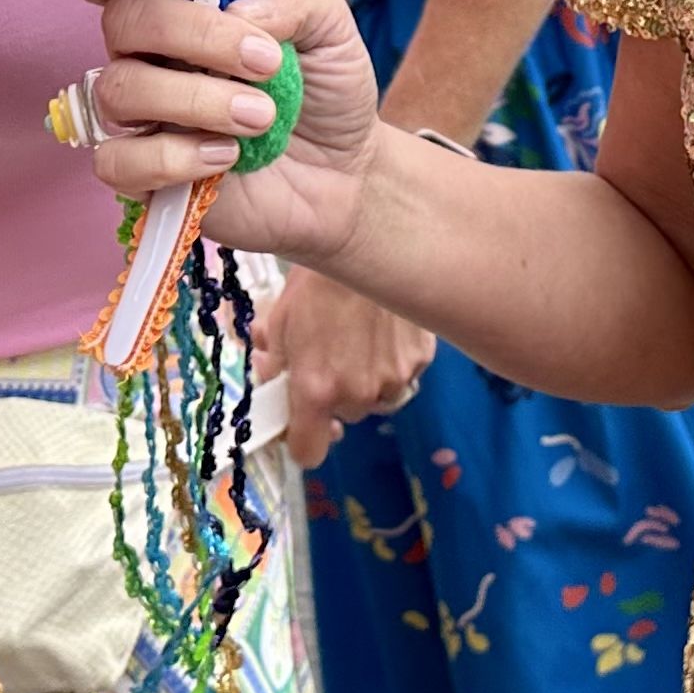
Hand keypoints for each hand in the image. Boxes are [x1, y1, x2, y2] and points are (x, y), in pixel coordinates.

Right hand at [86, 0, 381, 266]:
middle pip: (124, 24)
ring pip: (117, 93)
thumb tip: (237, 9)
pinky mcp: (143, 176)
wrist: (344, 174)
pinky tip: (223, 158)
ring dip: (194, 100)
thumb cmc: (327, 95)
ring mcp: (144, 118)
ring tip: (260, 119)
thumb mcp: (330, 33)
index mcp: (188, 15)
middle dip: (195, 38)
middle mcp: (153, 59)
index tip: (245, 23)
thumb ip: (292, 4)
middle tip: (264, 67)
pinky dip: (170, 158)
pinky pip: (117, 162)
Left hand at [258, 265, 436, 466]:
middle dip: (334, 395)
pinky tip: (383, 327)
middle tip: (329, 358)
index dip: (302, 441)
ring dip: (366, 379)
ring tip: (359, 338)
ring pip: (377, 396)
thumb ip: (273, 364)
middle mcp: (358, 393)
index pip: (308, 452)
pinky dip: (393, 359)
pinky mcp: (421, 357)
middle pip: (344, 417)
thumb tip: (272, 379)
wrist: (367, 239)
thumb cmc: (315, 279)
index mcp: (316, 389)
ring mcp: (395, 377)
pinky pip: (404, 373)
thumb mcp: (278, 321)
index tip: (300, 424)